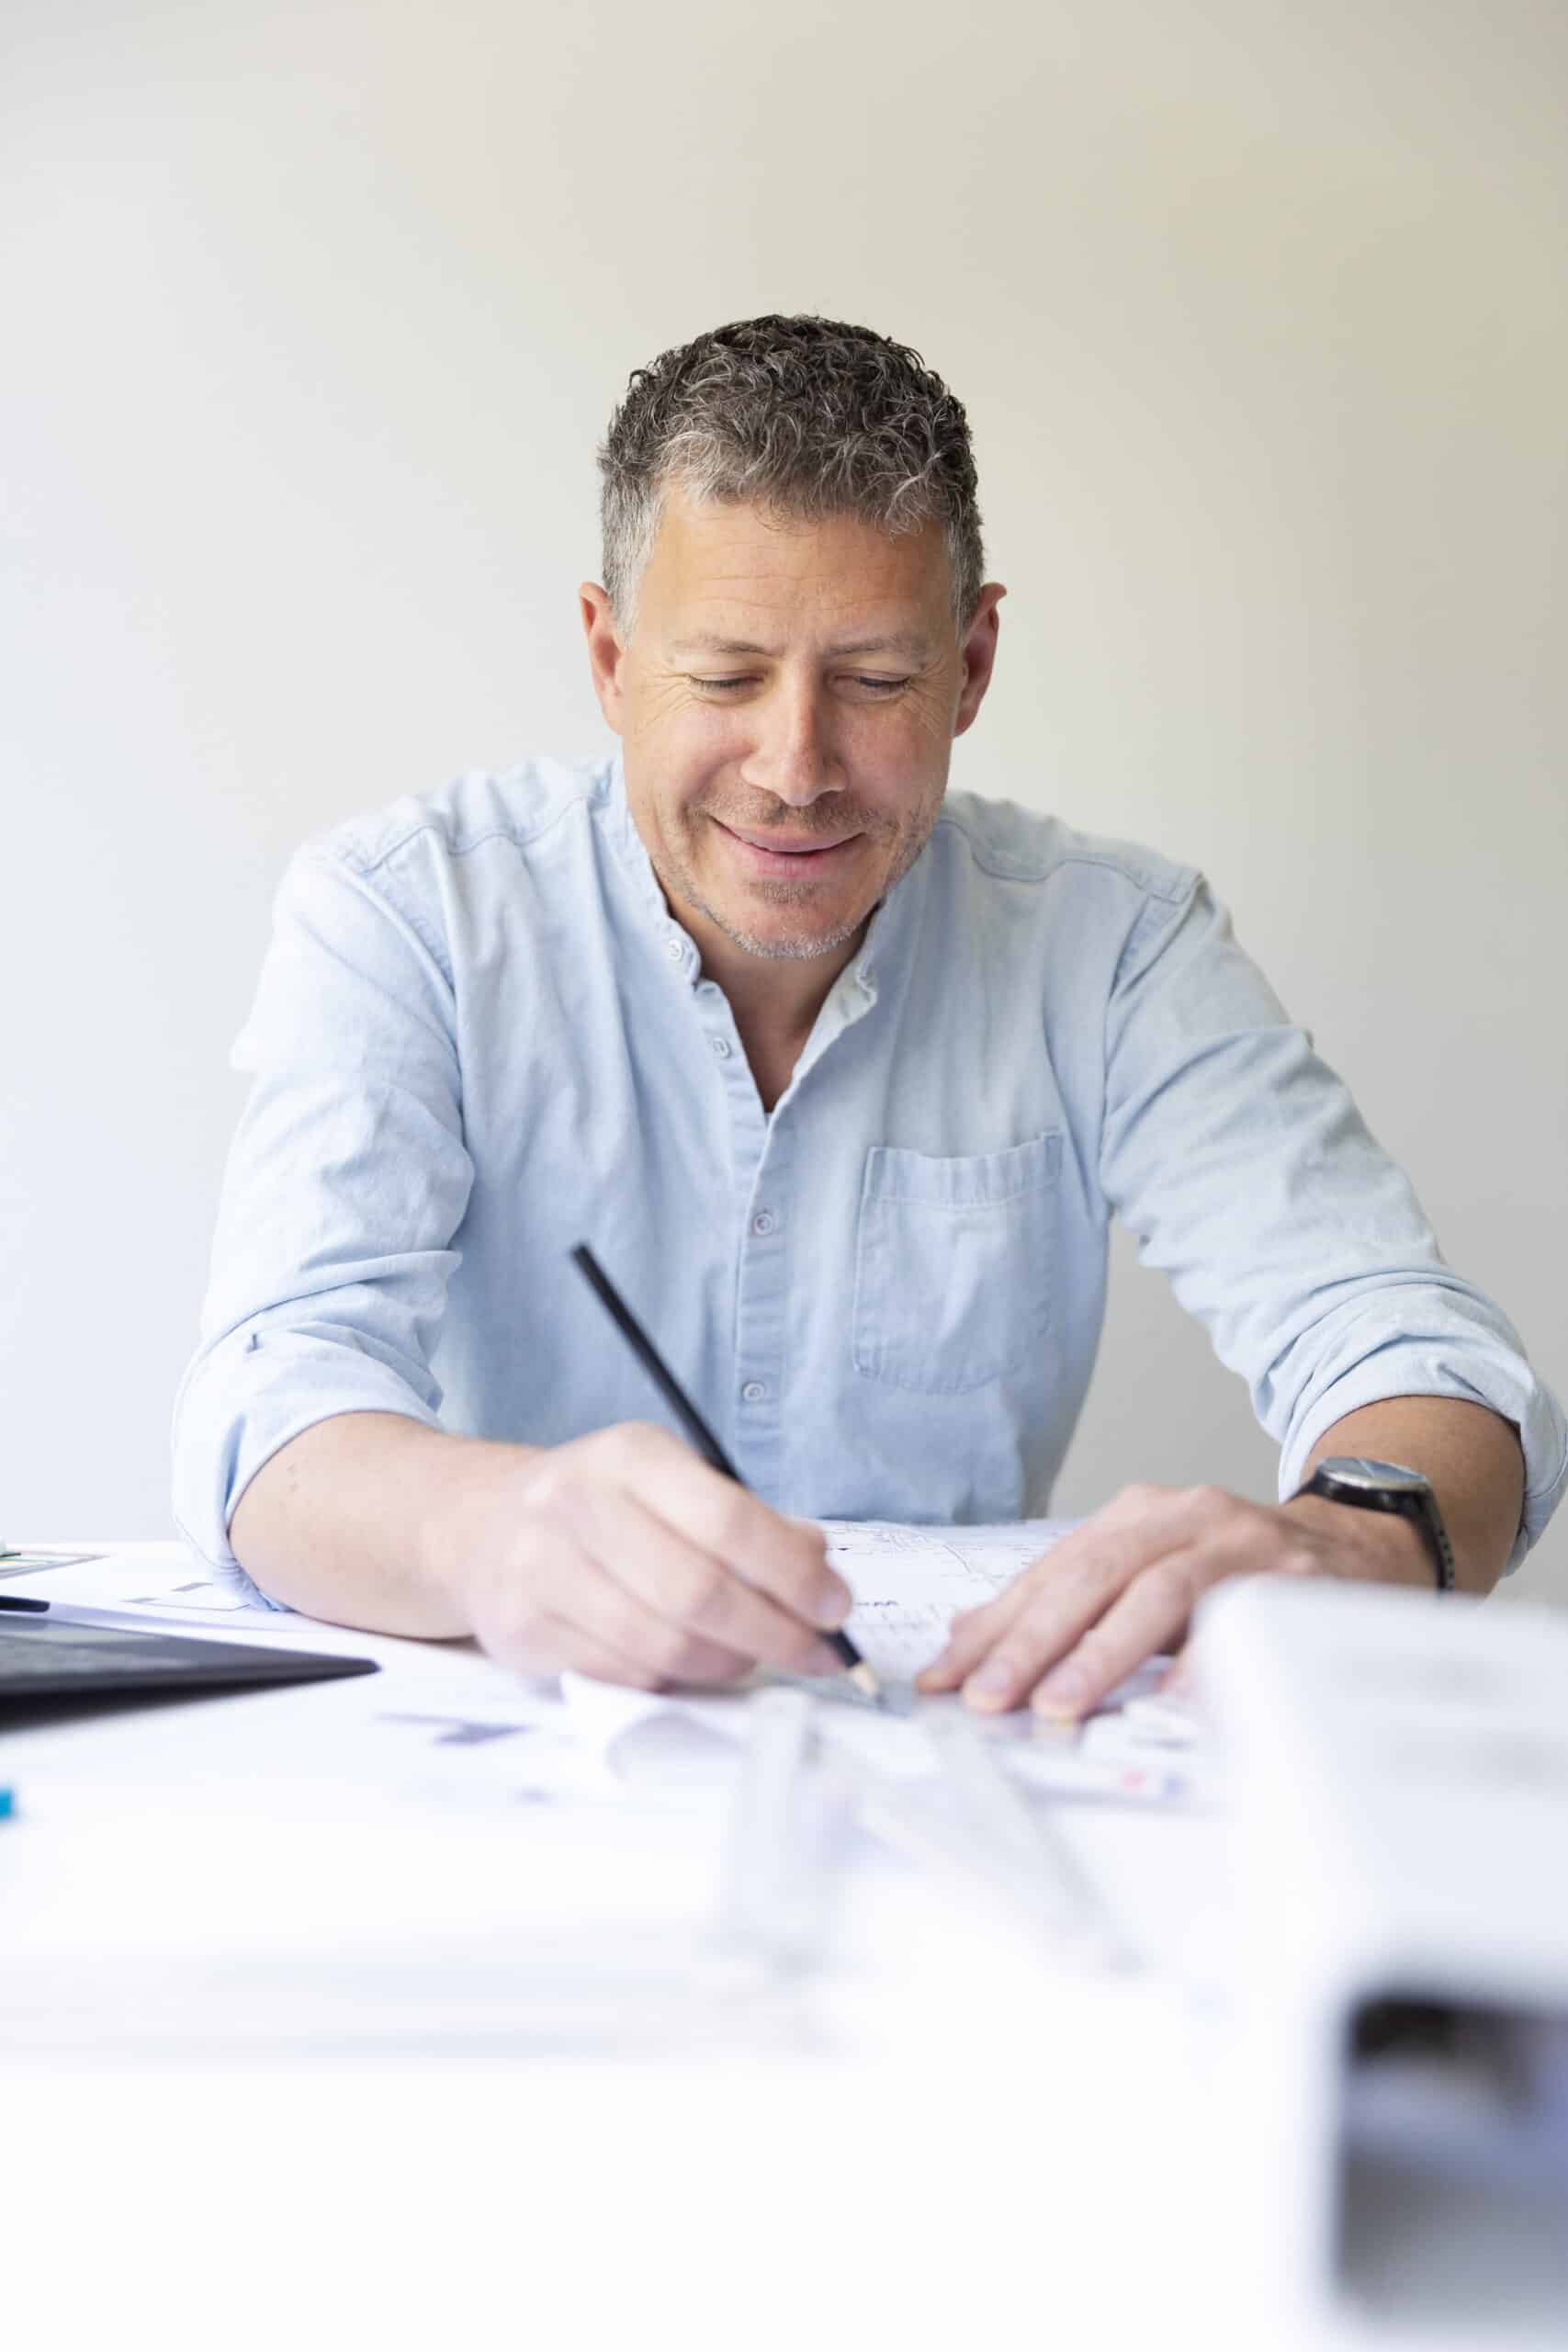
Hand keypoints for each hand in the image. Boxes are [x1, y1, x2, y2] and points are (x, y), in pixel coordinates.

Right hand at [436, 1422, 852, 1688]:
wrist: (482, 1526)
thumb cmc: (604, 1508)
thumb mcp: (673, 1485)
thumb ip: (750, 1523)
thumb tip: (821, 1570)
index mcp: (630, 1455)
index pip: (727, 1517)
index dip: (791, 1572)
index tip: (836, 1608)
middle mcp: (578, 1502)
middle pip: (697, 1590)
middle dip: (774, 1633)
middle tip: (817, 1654)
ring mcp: (541, 1567)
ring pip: (661, 1644)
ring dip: (728, 1664)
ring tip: (754, 1659)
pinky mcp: (522, 1628)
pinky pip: (624, 1674)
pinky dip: (673, 1679)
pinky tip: (690, 1663)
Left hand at [916, 1481, 1430, 1719]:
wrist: (1365, 1544)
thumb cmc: (1245, 1572)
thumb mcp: (1153, 1571)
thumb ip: (1076, 1601)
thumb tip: (973, 1639)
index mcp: (1140, 1516)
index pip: (1051, 1571)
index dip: (995, 1625)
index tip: (946, 1677)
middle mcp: (1185, 1517)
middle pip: (1092, 1575)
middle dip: (1031, 1641)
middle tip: (989, 1697)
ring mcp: (1243, 1544)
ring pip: (1158, 1590)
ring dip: (1102, 1652)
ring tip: (1058, 1703)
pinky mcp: (1297, 1580)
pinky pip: (1243, 1621)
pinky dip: (1205, 1662)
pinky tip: (1171, 1701)